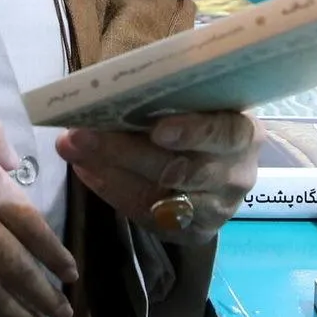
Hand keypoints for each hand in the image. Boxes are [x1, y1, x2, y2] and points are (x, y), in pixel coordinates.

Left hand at [56, 112, 258, 246]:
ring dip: (110, 172)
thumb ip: (167, 95)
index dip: (192, 132)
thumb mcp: (200, 102)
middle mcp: (235, 175)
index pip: (224, 134)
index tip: (157, 129)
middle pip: (181, 169)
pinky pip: (147, 215)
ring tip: (73, 149)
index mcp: (243, 133)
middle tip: (80, 134)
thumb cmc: (203, 118)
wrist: (221, 168)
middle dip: (125, 152)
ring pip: (159, 196)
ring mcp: (216, 209)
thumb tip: (106, 84)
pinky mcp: (192, 232)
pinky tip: (87, 171)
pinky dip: (113, 191)